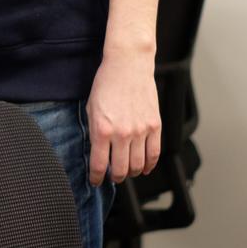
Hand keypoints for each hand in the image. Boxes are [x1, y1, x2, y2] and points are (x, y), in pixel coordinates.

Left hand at [86, 50, 160, 186]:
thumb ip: (94, 132)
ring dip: (132, 173)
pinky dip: (149, 165)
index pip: (99, 165)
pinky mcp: (155, 126)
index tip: (95, 181)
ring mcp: (141, 131)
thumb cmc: (106, 83)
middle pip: (120, 170)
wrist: (128, 65)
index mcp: (102, 130)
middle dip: (115, 177)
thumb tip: (97, 152)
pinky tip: (144, 167)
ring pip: (138, 165)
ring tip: (127, 171)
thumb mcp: (91, 108)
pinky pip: (154, 154)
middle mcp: (122, 134)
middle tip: (113, 177)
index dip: (96, 178)